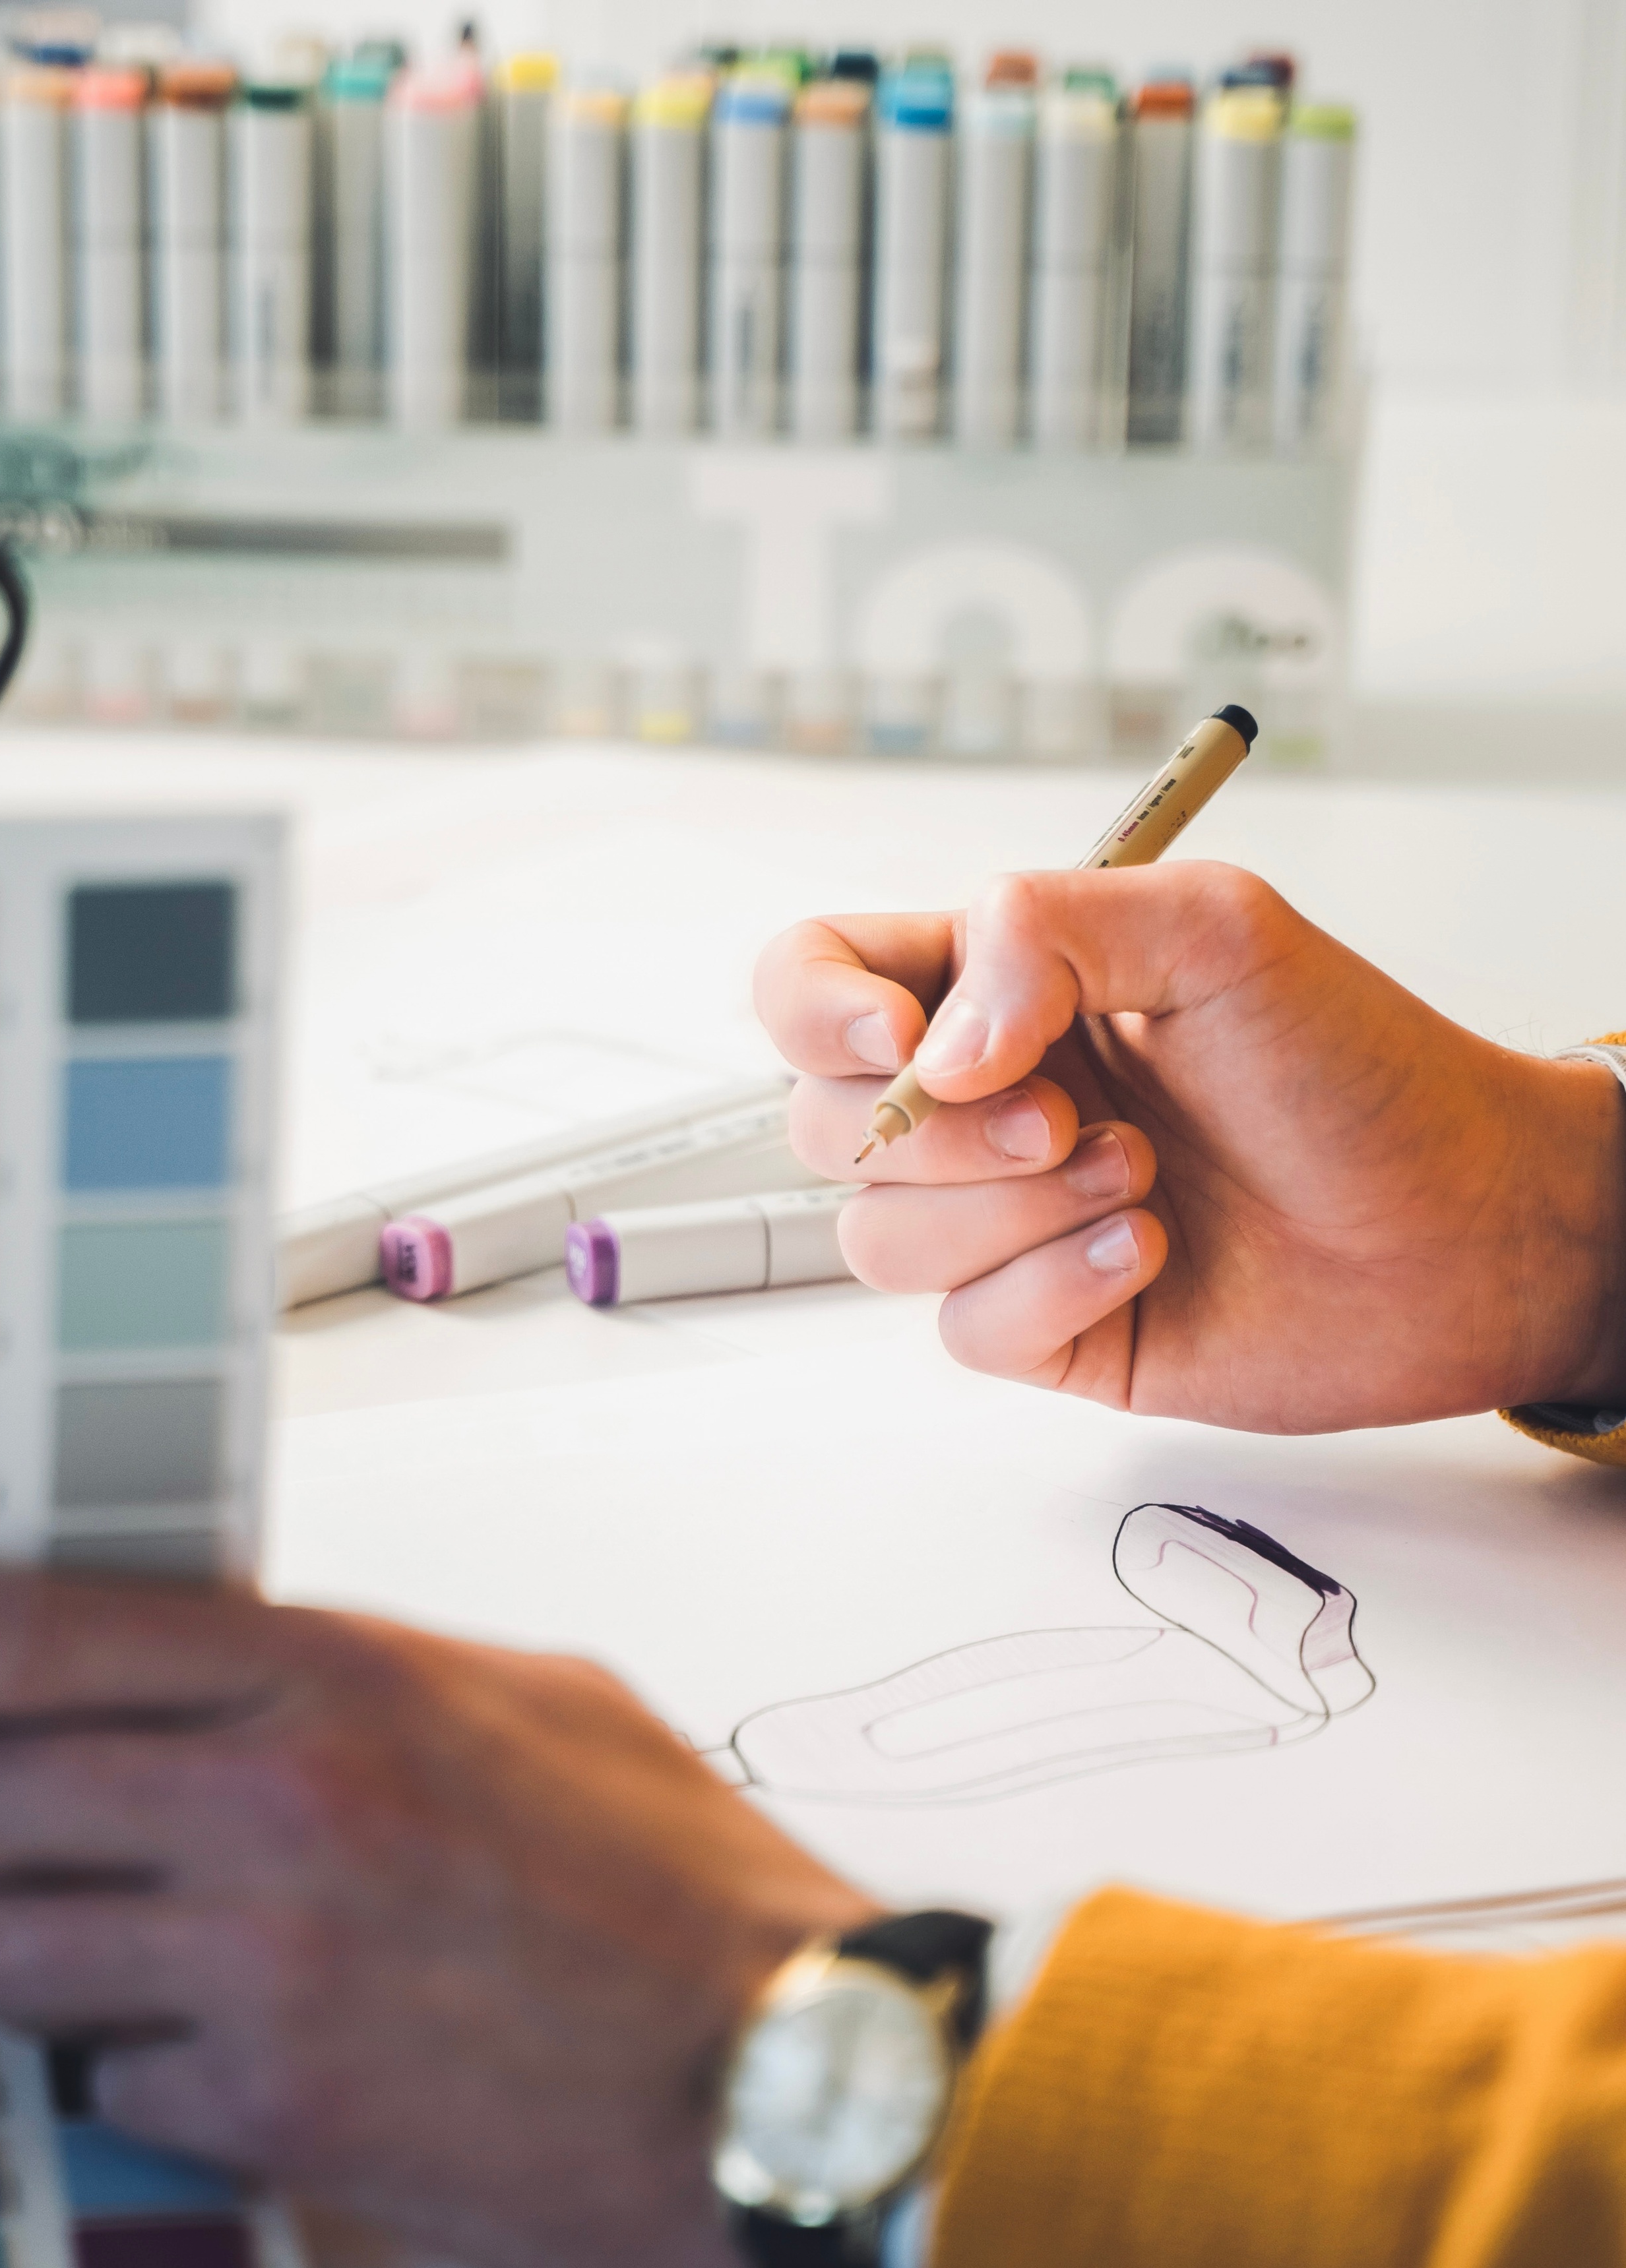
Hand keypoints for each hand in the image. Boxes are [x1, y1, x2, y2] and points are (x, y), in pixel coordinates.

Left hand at [0, 1573, 873, 2267]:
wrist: (797, 2071)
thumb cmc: (671, 1879)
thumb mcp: (520, 1692)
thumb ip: (337, 1665)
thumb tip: (198, 1665)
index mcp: (327, 1674)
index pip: (15, 1635)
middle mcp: (275, 1801)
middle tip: (47, 1852)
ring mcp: (267, 1963)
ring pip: (3, 1956)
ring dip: (45, 1964)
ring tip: (156, 1964)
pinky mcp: (280, 2115)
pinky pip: (108, 2090)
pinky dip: (146, 2078)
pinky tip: (258, 2057)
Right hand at [757, 863, 1625, 1428]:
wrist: (1469, 1226)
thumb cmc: (1360, 1067)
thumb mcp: (1213, 928)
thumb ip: (1040, 932)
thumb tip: (927, 1055)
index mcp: (991, 992)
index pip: (810, 979)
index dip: (812, 1011)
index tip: (897, 1042)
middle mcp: (980, 1104)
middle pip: (820, 1123)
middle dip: (938, 1134)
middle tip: (1067, 1117)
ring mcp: (1000, 1220)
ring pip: (877, 1238)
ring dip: (1012, 1214)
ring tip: (1143, 1183)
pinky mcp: (1041, 1324)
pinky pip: (961, 1328)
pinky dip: (1054, 1289)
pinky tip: (1152, 1256)